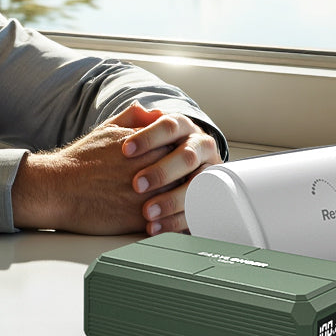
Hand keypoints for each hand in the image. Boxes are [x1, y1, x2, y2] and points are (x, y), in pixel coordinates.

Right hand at [11, 103, 173, 233]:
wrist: (58, 188)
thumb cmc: (81, 159)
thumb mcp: (108, 129)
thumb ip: (134, 117)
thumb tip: (155, 112)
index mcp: (148, 146)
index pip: (182, 149)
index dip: (182, 157)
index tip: (180, 163)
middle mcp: (151, 169)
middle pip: (186, 174)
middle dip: (186, 178)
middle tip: (185, 183)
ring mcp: (147, 195)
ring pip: (181, 198)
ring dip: (182, 200)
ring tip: (179, 202)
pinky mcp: (139, 218)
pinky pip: (168, 221)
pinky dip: (172, 221)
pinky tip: (168, 219)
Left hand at [119, 107, 221, 235]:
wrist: (171, 170)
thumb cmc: (148, 150)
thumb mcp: (138, 132)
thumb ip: (134, 120)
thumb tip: (139, 108)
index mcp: (183, 126)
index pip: (169, 126)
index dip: (148, 137)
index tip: (125, 150)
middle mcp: (200, 145)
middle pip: (186, 157)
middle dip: (161, 172)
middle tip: (136, 185)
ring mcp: (209, 171)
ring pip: (196, 185)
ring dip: (171, 200)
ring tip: (148, 212)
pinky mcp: (210, 197)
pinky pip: (198, 211)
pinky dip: (176, 221)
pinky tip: (156, 227)